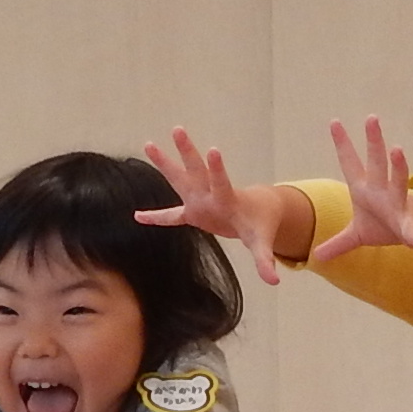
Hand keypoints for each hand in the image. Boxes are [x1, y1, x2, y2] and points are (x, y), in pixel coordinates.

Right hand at [139, 127, 288, 282]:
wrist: (260, 210)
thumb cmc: (261, 223)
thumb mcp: (262, 242)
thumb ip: (264, 260)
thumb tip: (274, 282)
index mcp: (227, 199)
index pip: (221, 182)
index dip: (217, 168)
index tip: (213, 150)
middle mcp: (210, 195)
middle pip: (197, 170)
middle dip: (187, 151)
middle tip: (178, 129)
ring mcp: (199, 200)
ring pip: (180, 178)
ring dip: (165, 162)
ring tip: (148, 143)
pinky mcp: (193, 211)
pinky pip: (171, 215)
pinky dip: (156, 218)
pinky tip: (137, 216)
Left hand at [326, 115, 412, 254]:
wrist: (409, 234)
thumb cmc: (381, 225)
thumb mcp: (355, 235)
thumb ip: (337, 244)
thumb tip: (315, 257)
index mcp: (363, 189)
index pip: (350, 163)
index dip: (342, 144)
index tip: (334, 121)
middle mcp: (380, 190)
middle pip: (376, 162)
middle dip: (373, 141)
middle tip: (371, 119)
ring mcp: (396, 203)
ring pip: (397, 180)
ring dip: (397, 166)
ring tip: (396, 150)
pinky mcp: (407, 223)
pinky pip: (411, 229)